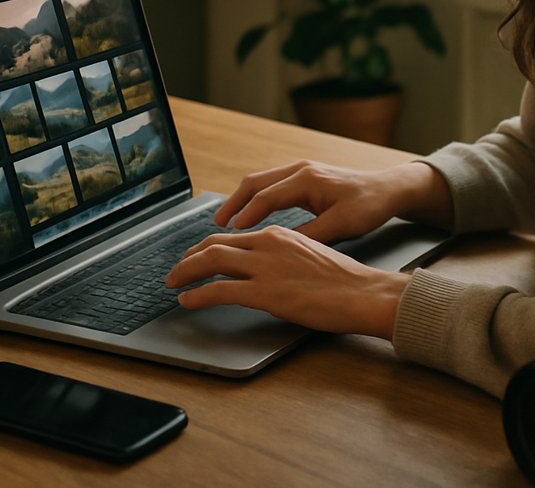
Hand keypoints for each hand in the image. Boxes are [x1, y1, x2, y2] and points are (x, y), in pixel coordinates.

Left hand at [164, 225, 409, 337]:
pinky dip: (198, 294)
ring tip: (173, 283)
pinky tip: (188, 301)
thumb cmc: (344, 280)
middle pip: (214, 243)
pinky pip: (220, 290)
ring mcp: (265, 267)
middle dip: (189, 257)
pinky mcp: (266, 292)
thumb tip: (266, 269)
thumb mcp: (310, 255)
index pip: (232, 236)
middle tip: (176, 270)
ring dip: (185, 272)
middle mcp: (268, 243)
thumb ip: (284, 256)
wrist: (362, 292)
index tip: (196, 257)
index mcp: (279, 234)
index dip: (207, 247)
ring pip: (211, 261)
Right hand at [213, 159, 452, 243]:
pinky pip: (271, 183)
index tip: (231, 234)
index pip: (266, 197)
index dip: (246, 216)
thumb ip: (310, 236)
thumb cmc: (369, 206)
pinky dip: (255, 197)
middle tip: (215, 225)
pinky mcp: (304, 176)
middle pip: (255, 183)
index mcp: (307, 179)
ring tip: (225, 221)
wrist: (389, 188)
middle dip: (233, 203)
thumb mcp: (342, 225)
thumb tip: (281, 248)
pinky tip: (250, 214)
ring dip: (241, 199)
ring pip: (260, 180)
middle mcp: (300, 169)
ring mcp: (301, 170)